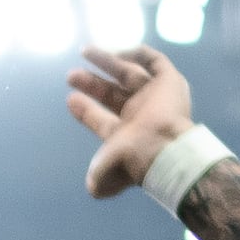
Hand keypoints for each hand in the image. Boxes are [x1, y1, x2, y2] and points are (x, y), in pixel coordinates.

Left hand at [66, 43, 195, 198]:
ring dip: (108, 61)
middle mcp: (141, 115)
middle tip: (70, 75)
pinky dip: (136, 53)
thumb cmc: (131, 161)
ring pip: (130, 73)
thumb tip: (93, 189)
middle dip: (91, 83)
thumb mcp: (105, 177)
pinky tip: (115, 50)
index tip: (70, 98)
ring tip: (85, 51)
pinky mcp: (170, 81)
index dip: (85, 109)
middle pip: (113, 93)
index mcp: (126, 136)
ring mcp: (156, 97)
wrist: (161, 148)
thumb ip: (97, 182)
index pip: (103, 118)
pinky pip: (154, 61)